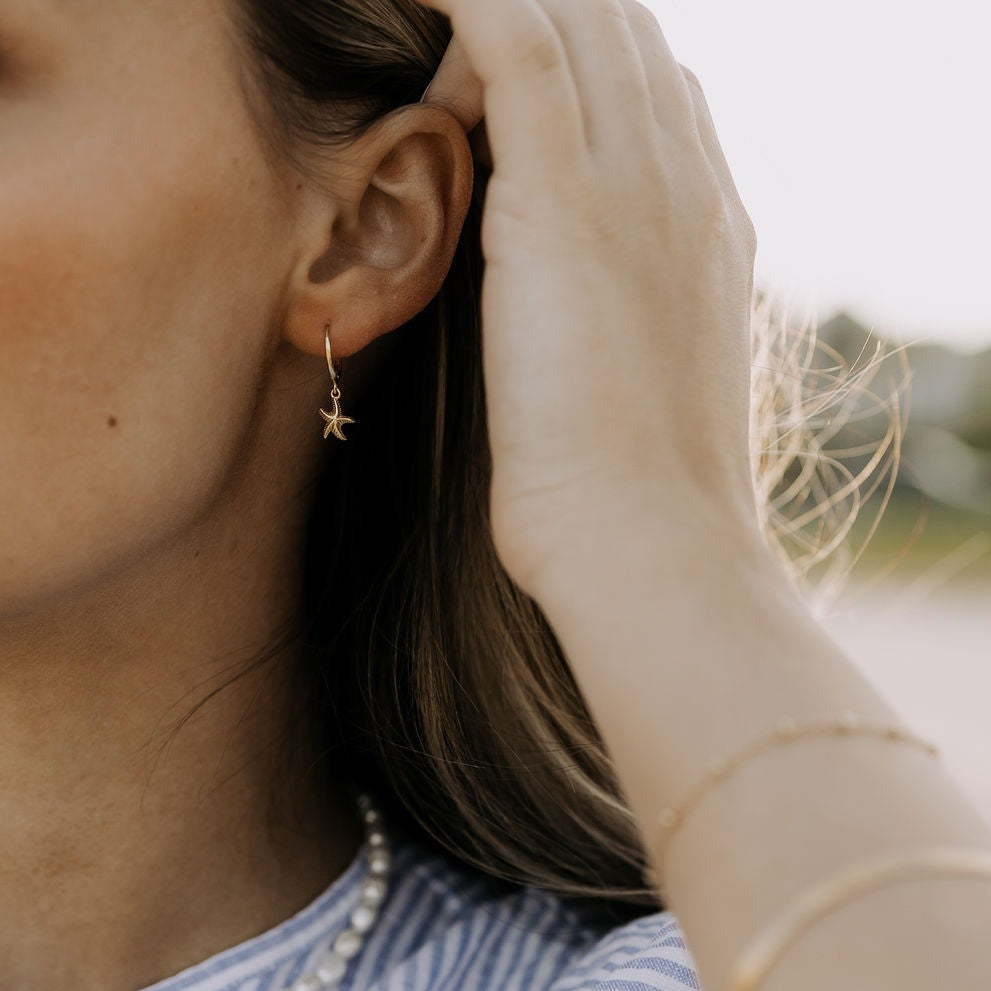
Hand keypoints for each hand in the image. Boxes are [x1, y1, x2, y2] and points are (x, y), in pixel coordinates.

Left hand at [418, 0, 758, 597]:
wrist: (646, 543)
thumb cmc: (632, 492)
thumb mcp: (644, 385)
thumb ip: (621, 318)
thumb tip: (577, 313)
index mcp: (707, 222)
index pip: (655, 88)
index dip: (589, 59)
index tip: (513, 71)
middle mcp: (685, 182)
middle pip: (623, 32)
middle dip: (552, 7)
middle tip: (469, 26)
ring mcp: (636, 184)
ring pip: (578, 19)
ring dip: (508, 0)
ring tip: (437, 7)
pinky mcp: (566, 204)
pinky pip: (520, 44)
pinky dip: (469, 2)